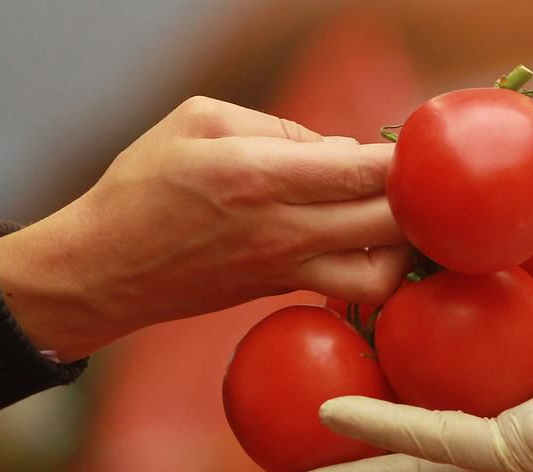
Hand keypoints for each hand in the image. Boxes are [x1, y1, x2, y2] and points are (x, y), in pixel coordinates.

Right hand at [0, 96, 410, 360]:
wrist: (106, 267)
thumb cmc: (144, 183)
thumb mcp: (199, 120)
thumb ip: (279, 126)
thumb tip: (343, 150)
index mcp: (262, 177)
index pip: (363, 171)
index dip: (406, 160)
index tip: (420, 146)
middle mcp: (284, 230)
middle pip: (389, 225)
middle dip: (421, 203)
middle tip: (426, 182)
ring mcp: (289, 269)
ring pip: (382, 276)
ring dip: (407, 248)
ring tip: (404, 217)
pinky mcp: (286, 290)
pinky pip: (352, 287)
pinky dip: (376, 265)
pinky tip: (374, 238)